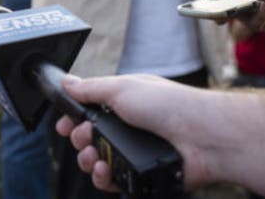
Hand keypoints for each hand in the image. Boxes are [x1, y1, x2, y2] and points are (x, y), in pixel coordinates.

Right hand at [53, 74, 213, 193]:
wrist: (202, 136)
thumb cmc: (169, 105)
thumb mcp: (122, 87)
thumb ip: (91, 88)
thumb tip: (67, 82)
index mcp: (124, 103)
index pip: (90, 112)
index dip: (73, 119)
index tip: (63, 124)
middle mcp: (129, 128)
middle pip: (89, 139)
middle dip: (78, 139)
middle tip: (82, 137)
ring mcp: (135, 152)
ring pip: (98, 161)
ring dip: (88, 159)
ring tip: (93, 155)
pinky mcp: (141, 174)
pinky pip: (113, 181)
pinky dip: (103, 177)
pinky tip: (104, 170)